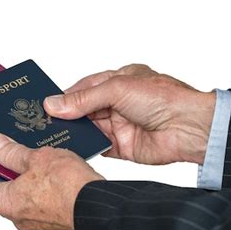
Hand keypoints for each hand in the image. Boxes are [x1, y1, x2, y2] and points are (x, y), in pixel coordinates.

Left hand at [0, 133, 103, 229]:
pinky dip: (42, 185)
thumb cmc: (69, 187)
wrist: (99, 207)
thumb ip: (12, 152)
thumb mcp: (37, 158)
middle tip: (11, 149)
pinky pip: (40, 200)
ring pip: (22, 195)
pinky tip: (54, 169)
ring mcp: (36, 220)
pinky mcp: (53, 218)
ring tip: (37, 157)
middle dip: (4, 170)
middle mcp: (17, 215)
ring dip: (26, 176)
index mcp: (6, 202)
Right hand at [44, 64, 215, 164]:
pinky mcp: (122, 146)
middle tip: (41, 121)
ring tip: (49, 135)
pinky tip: (69, 148)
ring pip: (88, 128)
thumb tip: (55, 103)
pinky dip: (84, 148)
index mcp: (119, 81)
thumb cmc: (164, 97)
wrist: (188, 128)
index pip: (85, 87)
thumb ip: (85, 98)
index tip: (44, 103)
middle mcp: (118, 103)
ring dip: (72, 132)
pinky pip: (97, 147)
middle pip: (84, 109)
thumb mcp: (118, 88)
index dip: (65, 96)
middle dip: (65, 115)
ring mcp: (119, 125)